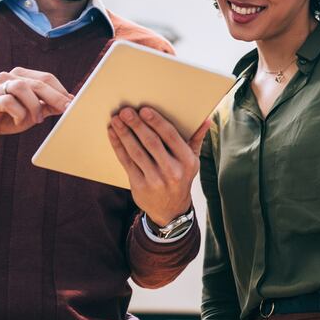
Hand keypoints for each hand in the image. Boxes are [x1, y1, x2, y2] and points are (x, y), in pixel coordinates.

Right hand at [0, 68, 72, 152]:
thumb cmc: (6, 118)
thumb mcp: (31, 112)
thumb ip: (47, 106)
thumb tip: (70, 102)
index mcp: (21, 76)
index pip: (47, 78)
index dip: (61, 91)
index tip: (73, 104)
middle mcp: (9, 77)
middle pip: (38, 82)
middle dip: (55, 97)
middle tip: (67, 110)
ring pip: (22, 88)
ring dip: (34, 106)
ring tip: (36, 120)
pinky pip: (8, 102)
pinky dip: (18, 112)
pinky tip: (19, 121)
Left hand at [107, 106, 209, 226]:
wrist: (171, 210)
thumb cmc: (181, 177)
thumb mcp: (193, 161)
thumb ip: (196, 139)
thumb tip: (206, 120)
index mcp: (187, 161)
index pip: (171, 137)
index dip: (157, 122)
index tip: (144, 110)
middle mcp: (172, 171)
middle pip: (151, 143)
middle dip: (137, 125)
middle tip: (126, 111)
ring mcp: (155, 180)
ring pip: (136, 152)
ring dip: (124, 134)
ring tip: (116, 120)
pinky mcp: (140, 186)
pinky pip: (126, 162)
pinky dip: (118, 146)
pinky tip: (113, 134)